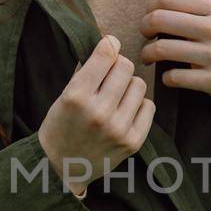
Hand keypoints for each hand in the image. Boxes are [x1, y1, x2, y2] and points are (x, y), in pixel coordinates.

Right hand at [37, 34, 154, 196]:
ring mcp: (118, 129)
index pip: (106, 54)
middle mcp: (99, 112)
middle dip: (118, 67)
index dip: (109, 45)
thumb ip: (87, 70)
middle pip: (126, 66)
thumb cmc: (61, 126)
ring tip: (115, 97)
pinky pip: (149, 105)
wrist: (62, 168)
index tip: (109, 46)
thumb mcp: (64, 95)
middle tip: (109, 77)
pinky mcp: (132, 142)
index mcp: (76, 96)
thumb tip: (111, 42)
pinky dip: (138, 104)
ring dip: (128, 86)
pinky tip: (125, 111)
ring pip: (139, 84)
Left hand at [138, 0, 210, 116]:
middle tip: (145, 36)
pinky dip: (166, 78)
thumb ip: (198, 10)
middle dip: (144, 28)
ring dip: (148, 54)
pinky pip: (174, 77)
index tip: (149, 18)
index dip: (150, 7)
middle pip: (159, 19)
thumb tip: (157, 7)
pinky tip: (169, 76)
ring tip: (149, 57)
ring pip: (161, 49)